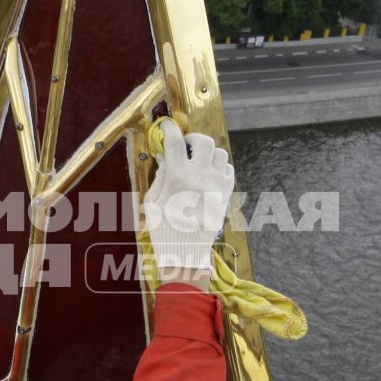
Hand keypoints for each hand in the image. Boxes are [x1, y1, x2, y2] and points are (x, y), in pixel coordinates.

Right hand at [142, 120, 233, 283]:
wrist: (186, 253)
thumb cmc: (164, 230)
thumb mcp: (152, 202)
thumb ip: (160, 175)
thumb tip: (164, 155)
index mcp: (178, 178)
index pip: (174, 142)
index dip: (169, 129)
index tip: (166, 127)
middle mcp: (201, 177)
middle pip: (204, 141)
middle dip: (193, 138)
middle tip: (185, 145)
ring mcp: (217, 185)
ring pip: (220, 153)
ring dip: (208, 153)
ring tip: (197, 161)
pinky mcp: (226, 194)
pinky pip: (228, 170)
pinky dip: (219, 167)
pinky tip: (208, 174)